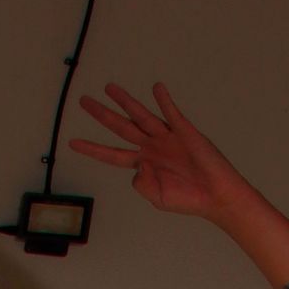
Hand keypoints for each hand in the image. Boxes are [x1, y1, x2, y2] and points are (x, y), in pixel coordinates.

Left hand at [70, 81, 246, 219]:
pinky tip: (156, 88)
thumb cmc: (188, 200)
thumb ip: (141, 183)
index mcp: (143, 165)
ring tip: (109, 87)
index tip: (73, 143)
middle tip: (84, 101)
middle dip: (102, 114)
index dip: (92, 149)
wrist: (215, 196)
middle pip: (120, 128)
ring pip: (140, 116)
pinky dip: (164, 101)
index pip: (111, 154)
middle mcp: (151, 147)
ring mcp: (166, 137)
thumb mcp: (157, 198)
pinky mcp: (184, 131)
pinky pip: (171, 113)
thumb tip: (137, 164)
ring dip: (125, 101)